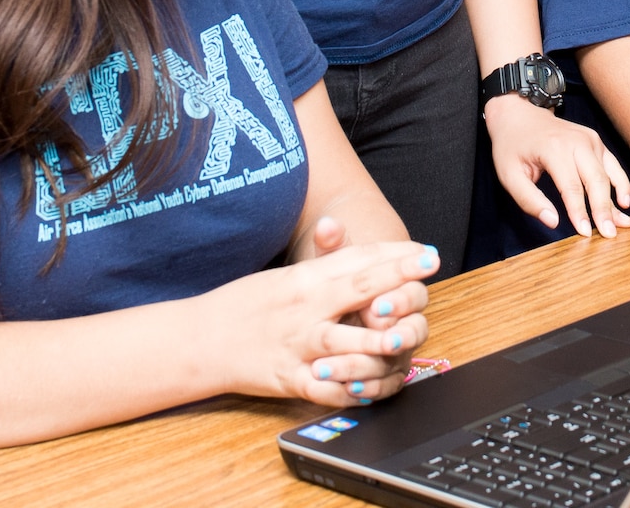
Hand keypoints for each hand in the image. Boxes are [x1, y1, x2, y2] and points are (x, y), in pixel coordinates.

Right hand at [205, 238, 436, 407]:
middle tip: (428, 273)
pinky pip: (324, 389)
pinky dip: (349, 390)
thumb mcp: (288, 275)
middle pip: (358, 290)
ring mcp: (297, 345)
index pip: (357, 261)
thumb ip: (326, 261)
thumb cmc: (248, 304)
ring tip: (403, 339)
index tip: (427, 251)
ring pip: (344, 343)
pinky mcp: (287, 379)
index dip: (395, 255)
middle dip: (398, 280)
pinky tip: (373, 387)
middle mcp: (305, 309)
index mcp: (307, 279)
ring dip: (376, 342)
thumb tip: (357, 239)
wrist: (201, 339)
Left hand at [485, 93, 629, 238]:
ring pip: (607, 175)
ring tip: (623, 224)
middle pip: (596, 181)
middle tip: (609, 235)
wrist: (518, 113)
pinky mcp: (595, 141)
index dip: (579, 212)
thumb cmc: (512, 146)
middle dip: (603, 210)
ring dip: (615, 201)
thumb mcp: (509, 174)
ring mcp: (589, 139)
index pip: (571, 187)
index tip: (585, 233)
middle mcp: (576, 141)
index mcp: (554, 149)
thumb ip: (529, 200)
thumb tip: (553, 222)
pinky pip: (613, 165)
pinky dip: (621, 183)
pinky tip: (624, 202)